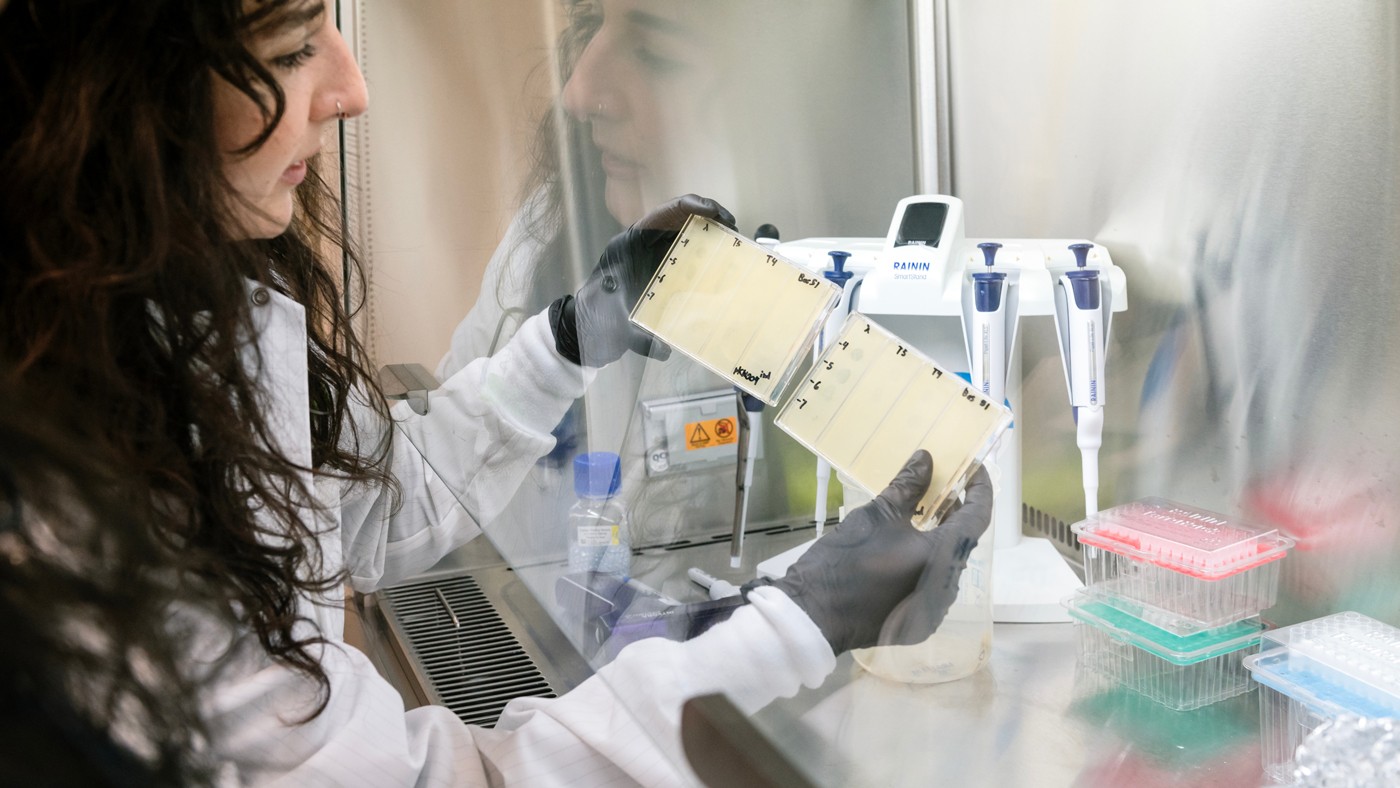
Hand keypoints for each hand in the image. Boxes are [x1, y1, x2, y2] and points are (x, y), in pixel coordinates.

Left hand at [549, 194, 735, 366]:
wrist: (584, 330)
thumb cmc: (595, 319)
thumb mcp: (616, 325)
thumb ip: (638, 337)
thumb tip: (665, 349)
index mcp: (629, 244)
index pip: (663, 214)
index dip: (692, 206)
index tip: (717, 215)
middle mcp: (642, 244)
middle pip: (680, 217)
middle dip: (709, 218)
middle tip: (733, 231)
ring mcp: (652, 255)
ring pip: (685, 233)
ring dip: (710, 234)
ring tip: (733, 244)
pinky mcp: (659, 268)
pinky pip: (686, 253)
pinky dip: (704, 255)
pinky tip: (722, 265)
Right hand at [743, 452, 993, 654]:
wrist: (815, 613)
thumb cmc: (846, 560)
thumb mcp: (876, 515)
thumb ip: (908, 486)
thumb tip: (927, 459)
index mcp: (943, 556)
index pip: (978, 516)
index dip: (980, 488)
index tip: (973, 468)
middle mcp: (948, 586)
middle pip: (963, 541)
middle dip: (955, 512)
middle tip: (940, 487)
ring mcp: (936, 609)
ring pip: (948, 564)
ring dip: (940, 539)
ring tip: (921, 515)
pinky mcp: (920, 623)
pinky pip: (933, 586)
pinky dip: (926, 564)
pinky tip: (907, 551)